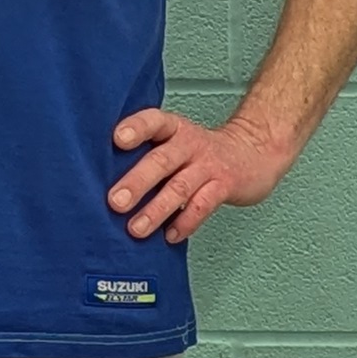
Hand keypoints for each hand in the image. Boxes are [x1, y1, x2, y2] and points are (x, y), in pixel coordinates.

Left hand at [108, 108, 296, 241]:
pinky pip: (203, 205)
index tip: (117, 140)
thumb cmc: (204, 152)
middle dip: (137, 182)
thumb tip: (101, 180)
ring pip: (180, 187)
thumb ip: (149, 154)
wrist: (255, 153)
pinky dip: (186, 222)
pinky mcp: (225, 186)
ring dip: (156, 210)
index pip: (154, 122)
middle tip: (115, 201)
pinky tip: (170, 235)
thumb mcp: (177, 141)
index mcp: (174, 130)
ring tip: (136, 228)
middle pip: (161, 161)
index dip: (136, 129)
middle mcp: (190, 144)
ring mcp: (209, 165)